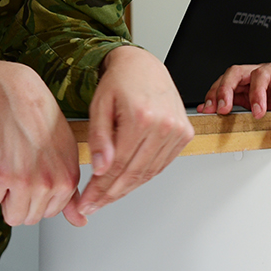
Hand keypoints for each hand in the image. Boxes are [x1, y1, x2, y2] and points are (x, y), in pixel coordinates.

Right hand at [0, 60, 82, 225]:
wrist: (12, 91)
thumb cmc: (37, 117)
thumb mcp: (64, 152)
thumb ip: (70, 192)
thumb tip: (80, 222)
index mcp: (68, 177)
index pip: (50, 214)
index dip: (36, 197)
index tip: (32, 175)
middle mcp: (51, 181)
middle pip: (28, 218)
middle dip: (19, 199)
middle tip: (19, 169)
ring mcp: (27, 180)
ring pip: (11, 214)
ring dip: (4, 194)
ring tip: (10, 166)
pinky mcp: (2, 174)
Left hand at [74, 46, 193, 218]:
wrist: (144, 65)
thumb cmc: (120, 81)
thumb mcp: (99, 105)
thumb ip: (99, 138)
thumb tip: (101, 168)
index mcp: (142, 117)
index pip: (118, 165)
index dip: (100, 188)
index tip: (87, 201)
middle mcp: (164, 125)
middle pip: (134, 173)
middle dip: (110, 194)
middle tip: (93, 205)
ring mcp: (177, 131)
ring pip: (149, 173)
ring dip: (126, 189)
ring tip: (106, 197)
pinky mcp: (184, 135)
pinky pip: (161, 165)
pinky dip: (143, 177)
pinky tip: (127, 182)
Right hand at [196, 59, 270, 145]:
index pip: (262, 74)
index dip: (257, 93)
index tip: (258, 112)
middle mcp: (266, 73)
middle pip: (238, 72)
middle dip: (225, 89)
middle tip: (222, 108)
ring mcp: (257, 83)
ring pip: (230, 81)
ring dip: (217, 94)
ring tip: (209, 110)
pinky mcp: (253, 94)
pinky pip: (232, 94)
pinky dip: (219, 101)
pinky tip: (210, 109)